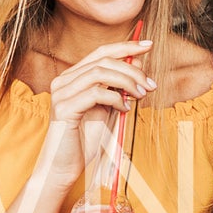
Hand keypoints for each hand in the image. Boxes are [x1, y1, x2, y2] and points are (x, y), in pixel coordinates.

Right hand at [38, 39, 154, 190]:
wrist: (65, 167)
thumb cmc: (86, 139)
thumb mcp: (109, 108)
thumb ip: (119, 87)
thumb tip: (138, 63)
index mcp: (73, 77)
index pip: (100, 52)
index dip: (125, 46)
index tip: (149, 45)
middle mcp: (64, 81)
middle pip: (103, 60)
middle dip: (132, 69)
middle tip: (151, 85)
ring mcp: (61, 93)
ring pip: (100, 73)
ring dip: (127, 82)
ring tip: (141, 95)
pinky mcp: (63, 108)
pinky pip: (95, 93)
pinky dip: (115, 98)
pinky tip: (124, 110)